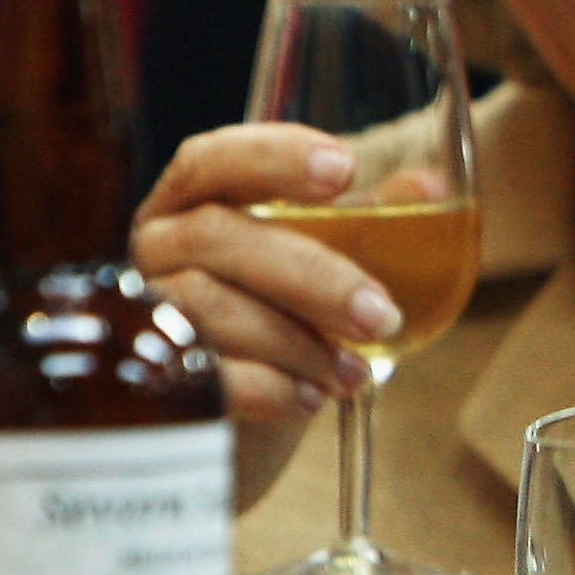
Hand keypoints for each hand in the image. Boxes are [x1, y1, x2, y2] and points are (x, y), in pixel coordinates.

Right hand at [132, 125, 393, 425]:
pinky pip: (200, 378)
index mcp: (189, 204)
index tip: (345, 168)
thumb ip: (368, 220)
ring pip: (208, 309)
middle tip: (381, 314)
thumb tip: (432, 188)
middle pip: (217, 236)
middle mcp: (155, 250)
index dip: (273, 157)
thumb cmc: (282, 315)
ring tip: (354, 373)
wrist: (239, 417)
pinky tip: (312, 400)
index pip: (212, 159)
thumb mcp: (324, 262)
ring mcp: (142, 315)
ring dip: (297, 343)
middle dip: (311, 275)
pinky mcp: (151, 383)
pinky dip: (268, 389)